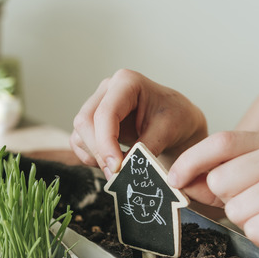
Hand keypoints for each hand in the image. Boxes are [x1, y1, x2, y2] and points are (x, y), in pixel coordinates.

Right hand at [70, 69, 207, 178]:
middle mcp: (107, 90)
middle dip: (99, 152)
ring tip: (120, 169)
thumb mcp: (167, 132)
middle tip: (117, 174)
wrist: (178, 121)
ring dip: (95, 156)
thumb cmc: (176, 118)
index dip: (106, 143)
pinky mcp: (92, 122)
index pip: (105, 113)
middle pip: (85, 122)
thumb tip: (124, 170)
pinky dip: (92, 158)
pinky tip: (113, 163)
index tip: (116, 168)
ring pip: (80, 134)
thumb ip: (144, 149)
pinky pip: (80, 142)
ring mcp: (96, 105)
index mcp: (126, 82)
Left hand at [168, 128, 258, 257]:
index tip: (174, 179)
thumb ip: (217, 181)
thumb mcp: (252, 189)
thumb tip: (178, 178)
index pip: (220, 141)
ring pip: (237, 210)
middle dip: (231, 205)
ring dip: (250, 226)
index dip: (190, 161)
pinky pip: (256, 230)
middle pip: (221, 180)